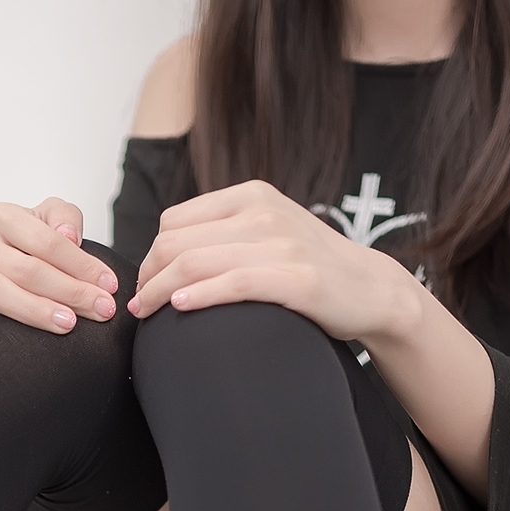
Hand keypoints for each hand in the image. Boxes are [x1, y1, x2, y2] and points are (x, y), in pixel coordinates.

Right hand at [0, 199, 121, 332]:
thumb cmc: (20, 256)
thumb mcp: (46, 227)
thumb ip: (63, 217)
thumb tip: (69, 235)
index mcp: (2, 217)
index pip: (46, 241)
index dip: (81, 265)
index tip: (109, 288)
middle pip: (24, 267)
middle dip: (68, 291)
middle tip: (99, 311)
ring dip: (31, 307)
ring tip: (65, 323)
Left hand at [128, 180, 424, 346]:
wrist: (371, 289)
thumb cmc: (311, 267)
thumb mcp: (268, 232)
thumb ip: (226, 233)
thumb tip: (167, 254)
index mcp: (251, 196)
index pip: (174, 222)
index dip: (151, 256)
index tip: (144, 284)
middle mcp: (263, 213)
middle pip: (176, 243)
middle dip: (147, 276)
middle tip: (138, 305)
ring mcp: (281, 244)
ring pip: (196, 263)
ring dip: (159, 291)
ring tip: (145, 314)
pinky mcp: (297, 278)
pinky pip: (233, 284)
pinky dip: (198, 296)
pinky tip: (178, 308)